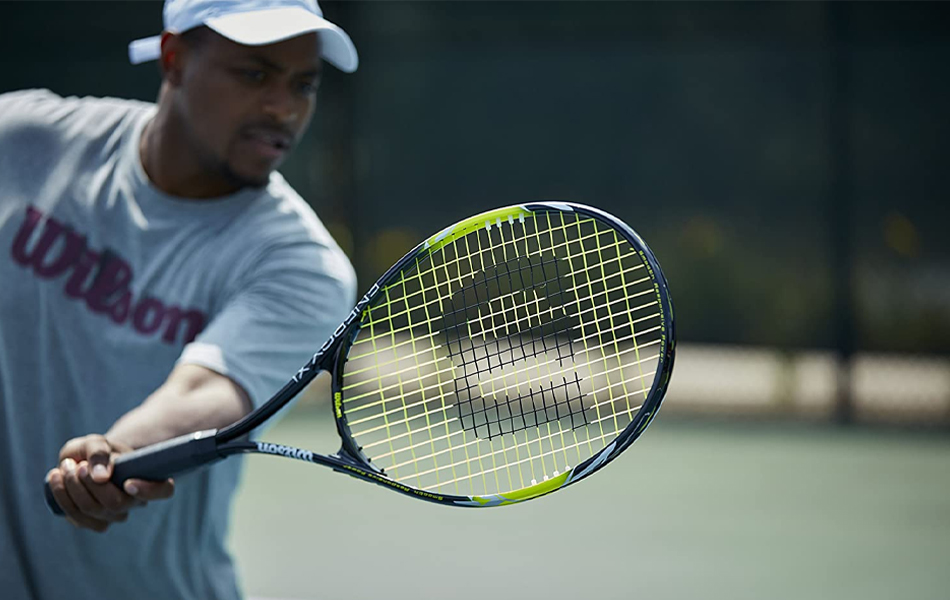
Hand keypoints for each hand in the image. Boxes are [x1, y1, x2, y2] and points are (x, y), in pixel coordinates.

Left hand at [45, 434, 174, 531]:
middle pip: (115, 503)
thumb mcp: (97, 442)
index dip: (148, 491)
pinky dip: (62, 497)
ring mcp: (115, 515)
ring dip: (73, 488)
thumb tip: (101, 477)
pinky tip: (56, 479)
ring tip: (65, 466)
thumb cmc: (98, 451)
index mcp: (150, 479)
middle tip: (77, 464)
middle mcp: (136, 502)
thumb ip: (99, 452)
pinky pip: (77, 518)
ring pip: (93, 510)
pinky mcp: (93, 522)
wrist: (85, 461)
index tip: (128, 482)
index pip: (163, 491)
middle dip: (90, 483)